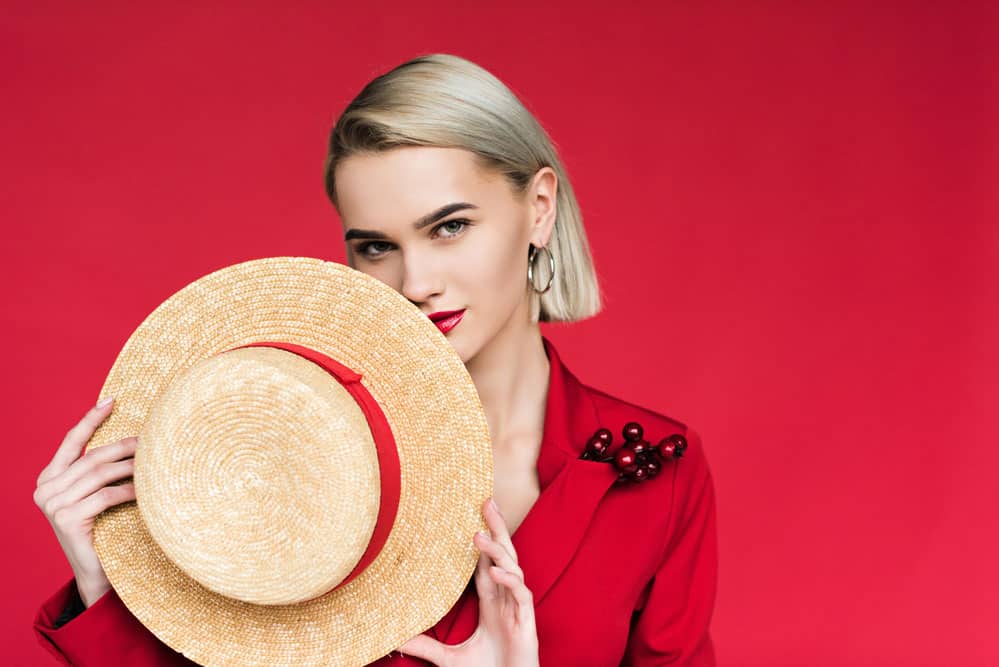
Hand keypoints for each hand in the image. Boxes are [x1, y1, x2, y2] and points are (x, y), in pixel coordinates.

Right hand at [33, 397, 137, 606]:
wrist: (97, 573)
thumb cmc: (104, 529)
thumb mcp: (96, 495)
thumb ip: (99, 471)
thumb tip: (133, 438)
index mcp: (49, 478)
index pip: (71, 442)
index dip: (90, 419)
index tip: (111, 400)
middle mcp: (45, 490)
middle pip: (91, 457)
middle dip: (123, 446)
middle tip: (151, 439)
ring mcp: (53, 505)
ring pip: (99, 474)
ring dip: (130, 467)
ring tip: (154, 462)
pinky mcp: (67, 520)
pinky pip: (105, 496)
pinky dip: (128, 491)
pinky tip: (146, 490)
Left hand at [397, 497, 538, 666]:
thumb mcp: (451, 659)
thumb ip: (428, 647)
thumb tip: (396, 640)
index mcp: (493, 604)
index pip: (488, 564)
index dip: (484, 541)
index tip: (473, 516)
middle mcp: (507, 601)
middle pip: (504, 556)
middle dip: (497, 529)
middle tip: (487, 501)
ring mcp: (518, 610)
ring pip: (513, 570)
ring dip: (497, 552)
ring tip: (479, 534)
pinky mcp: (527, 624)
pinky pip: (522, 596)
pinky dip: (511, 582)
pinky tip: (497, 572)